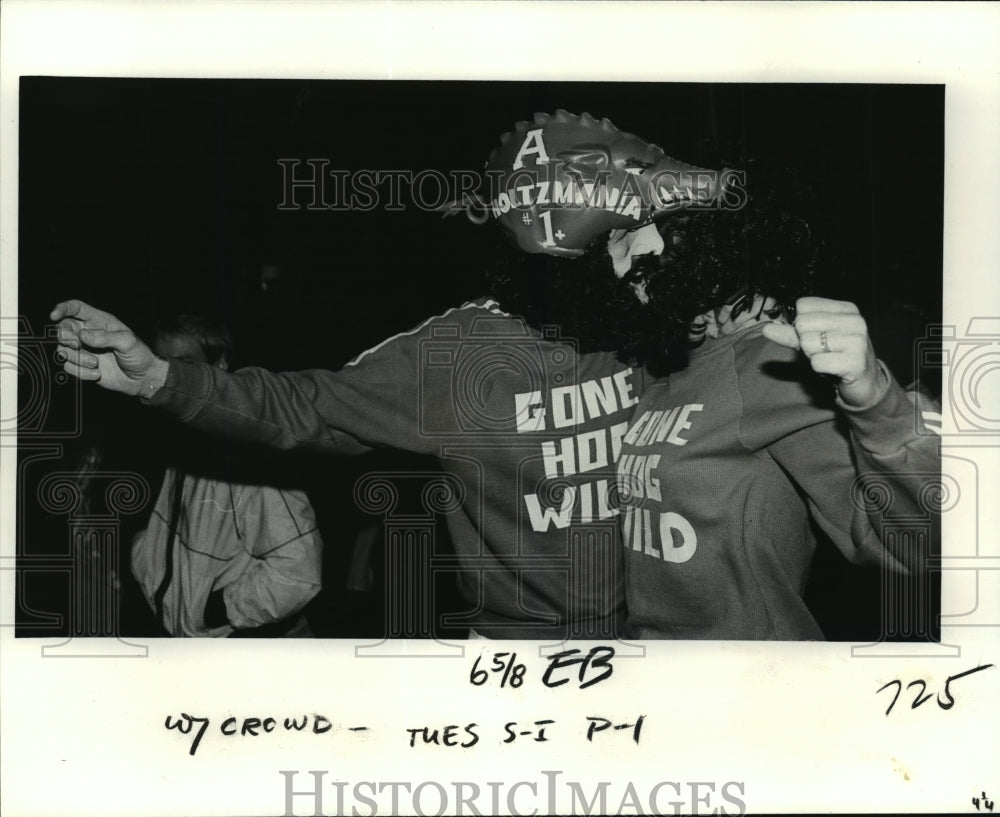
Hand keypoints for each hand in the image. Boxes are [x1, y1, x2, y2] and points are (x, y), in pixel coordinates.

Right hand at [50, 300, 168, 396]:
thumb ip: (106, 337)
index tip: (54, 316)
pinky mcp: (83, 366)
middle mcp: (89, 334)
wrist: (142, 379)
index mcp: (100, 321)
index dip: (62, 309)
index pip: (76, 308)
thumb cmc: (139, 356)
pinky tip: (97, 374)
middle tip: (77, 345)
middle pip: (62, 329)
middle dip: (65, 337)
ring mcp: (84, 350)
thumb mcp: (128, 342)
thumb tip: (82, 335)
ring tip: (95, 363)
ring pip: (62, 350)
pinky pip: (69, 367)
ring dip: (76, 358)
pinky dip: (80, 372)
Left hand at [760, 296, 885, 406]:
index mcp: (846, 309)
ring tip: (830, 360)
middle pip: (802, 323)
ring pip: (807, 343)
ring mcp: (857, 340)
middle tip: (824, 351)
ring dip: (813, 357)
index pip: (803, 305)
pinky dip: (819, 369)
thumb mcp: (812, 341)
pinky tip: (835, 370)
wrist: (865, 384)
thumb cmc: (837, 358)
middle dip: (806, 343)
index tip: (819, 336)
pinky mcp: (855, 362)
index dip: (802, 325)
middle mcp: (855, 320)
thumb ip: (790, 333)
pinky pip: (816, 362)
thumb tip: (766, 329)